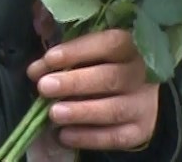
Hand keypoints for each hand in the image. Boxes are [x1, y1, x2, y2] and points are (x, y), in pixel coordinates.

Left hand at [28, 28, 158, 151]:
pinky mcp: (141, 130)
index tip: (49, 59)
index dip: (77, 51)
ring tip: (53, 113)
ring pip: (115, 109)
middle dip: (74, 83)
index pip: (109, 44)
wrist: (129, 94)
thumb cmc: (96, 64)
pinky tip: (64, 135)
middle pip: (110, 78)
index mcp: (128, 47)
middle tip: (45, 87)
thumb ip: (64, 50)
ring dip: (81, 112)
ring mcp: (144, 104)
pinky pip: (118, 137)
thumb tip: (38, 65)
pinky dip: (90, 138)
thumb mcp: (84, 49)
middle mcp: (141, 75)